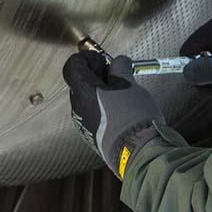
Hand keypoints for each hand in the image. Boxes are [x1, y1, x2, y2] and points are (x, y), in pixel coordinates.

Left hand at [62, 51, 163, 178]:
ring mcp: (83, 123)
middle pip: (80, 82)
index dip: (88, 58)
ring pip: (88, 99)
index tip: (104, 61)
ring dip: (102, 92)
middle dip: (97, 75)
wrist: (138, 152)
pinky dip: (104, 107)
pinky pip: (93, 114)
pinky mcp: (92, 135)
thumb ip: (120, 69)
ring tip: (123, 94)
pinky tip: (122, 111)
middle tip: (118, 75)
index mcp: (83, 91)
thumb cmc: (133, 117)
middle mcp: (78, 107)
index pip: (73, 66)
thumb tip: (118, 62)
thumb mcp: (130, 84)